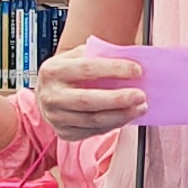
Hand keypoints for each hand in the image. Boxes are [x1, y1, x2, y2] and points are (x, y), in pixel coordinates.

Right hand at [30, 38, 146, 141]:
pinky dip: (113, 125)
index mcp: (54, 70)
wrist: (47, 92)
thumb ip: (98, 55)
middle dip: (119, 99)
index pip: (87, 69)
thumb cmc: (67, 72)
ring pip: (93, 120)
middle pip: (89, 100)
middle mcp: (51, 95)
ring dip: (121, 115)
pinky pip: (93, 131)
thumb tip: (130, 59)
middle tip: (140, 95)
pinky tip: (125, 116)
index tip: (136, 70)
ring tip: (139, 107)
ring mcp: (56, 117)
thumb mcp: (77, 56)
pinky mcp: (64, 132)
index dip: (114, 70)